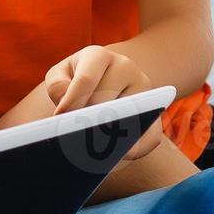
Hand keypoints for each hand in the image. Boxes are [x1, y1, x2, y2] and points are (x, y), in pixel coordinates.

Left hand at [45, 45, 161, 160]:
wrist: (103, 78)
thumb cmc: (74, 78)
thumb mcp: (60, 75)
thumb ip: (57, 86)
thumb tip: (68, 109)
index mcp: (98, 56)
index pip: (86, 79)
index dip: (73, 101)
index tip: (61, 118)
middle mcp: (126, 67)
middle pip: (108, 99)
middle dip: (90, 120)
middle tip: (76, 137)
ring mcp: (144, 88)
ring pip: (130, 115)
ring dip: (114, 134)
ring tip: (95, 151)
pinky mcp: (155, 109)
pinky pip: (151, 133)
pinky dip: (137, 147)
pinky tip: (121, 157)